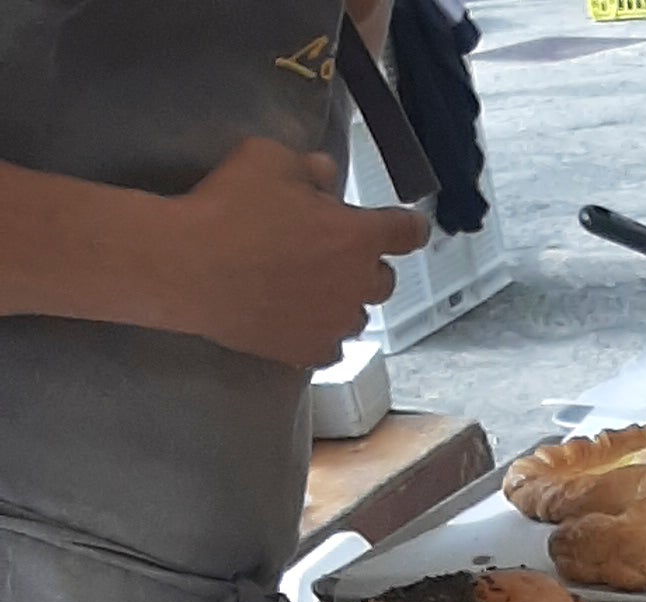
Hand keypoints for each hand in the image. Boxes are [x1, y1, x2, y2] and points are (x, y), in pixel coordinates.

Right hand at [158, 139, 428, 367]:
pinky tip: (300, 321)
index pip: (405, 233)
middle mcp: (358, 285)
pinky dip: (321, 333)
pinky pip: (331, 346)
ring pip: (357, 315)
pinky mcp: (310, 352)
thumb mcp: (268, 160)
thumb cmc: (230, 206)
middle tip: (334, 252)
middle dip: (366, 264)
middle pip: (383, 279)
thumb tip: (327, 174)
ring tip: (310, 288)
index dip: (408, 227)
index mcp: (357, 236)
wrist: (190, 266)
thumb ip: (307, 167)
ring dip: (343, 300)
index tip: (410, 227)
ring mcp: (336, 324)